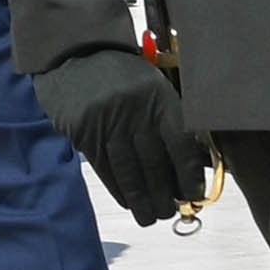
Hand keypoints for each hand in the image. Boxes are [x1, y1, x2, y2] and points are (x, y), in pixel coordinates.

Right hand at [34, 45, 209, 226]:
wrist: (76, 52)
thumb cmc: (122, 75)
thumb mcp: (153, 87)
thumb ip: (170, 120)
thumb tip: (189, 166)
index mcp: (159, 98)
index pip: (180, 145)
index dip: (188, 175)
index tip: (192, 195)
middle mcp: (134, 112)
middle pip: (155, 163)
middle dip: (164, 194)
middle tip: (169, 212)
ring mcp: (106, 122)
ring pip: (129, 170)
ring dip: (141, 199)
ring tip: (149, 216)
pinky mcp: (83, 131)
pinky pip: (105, 168)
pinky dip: (118, 189)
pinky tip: (128, 201)